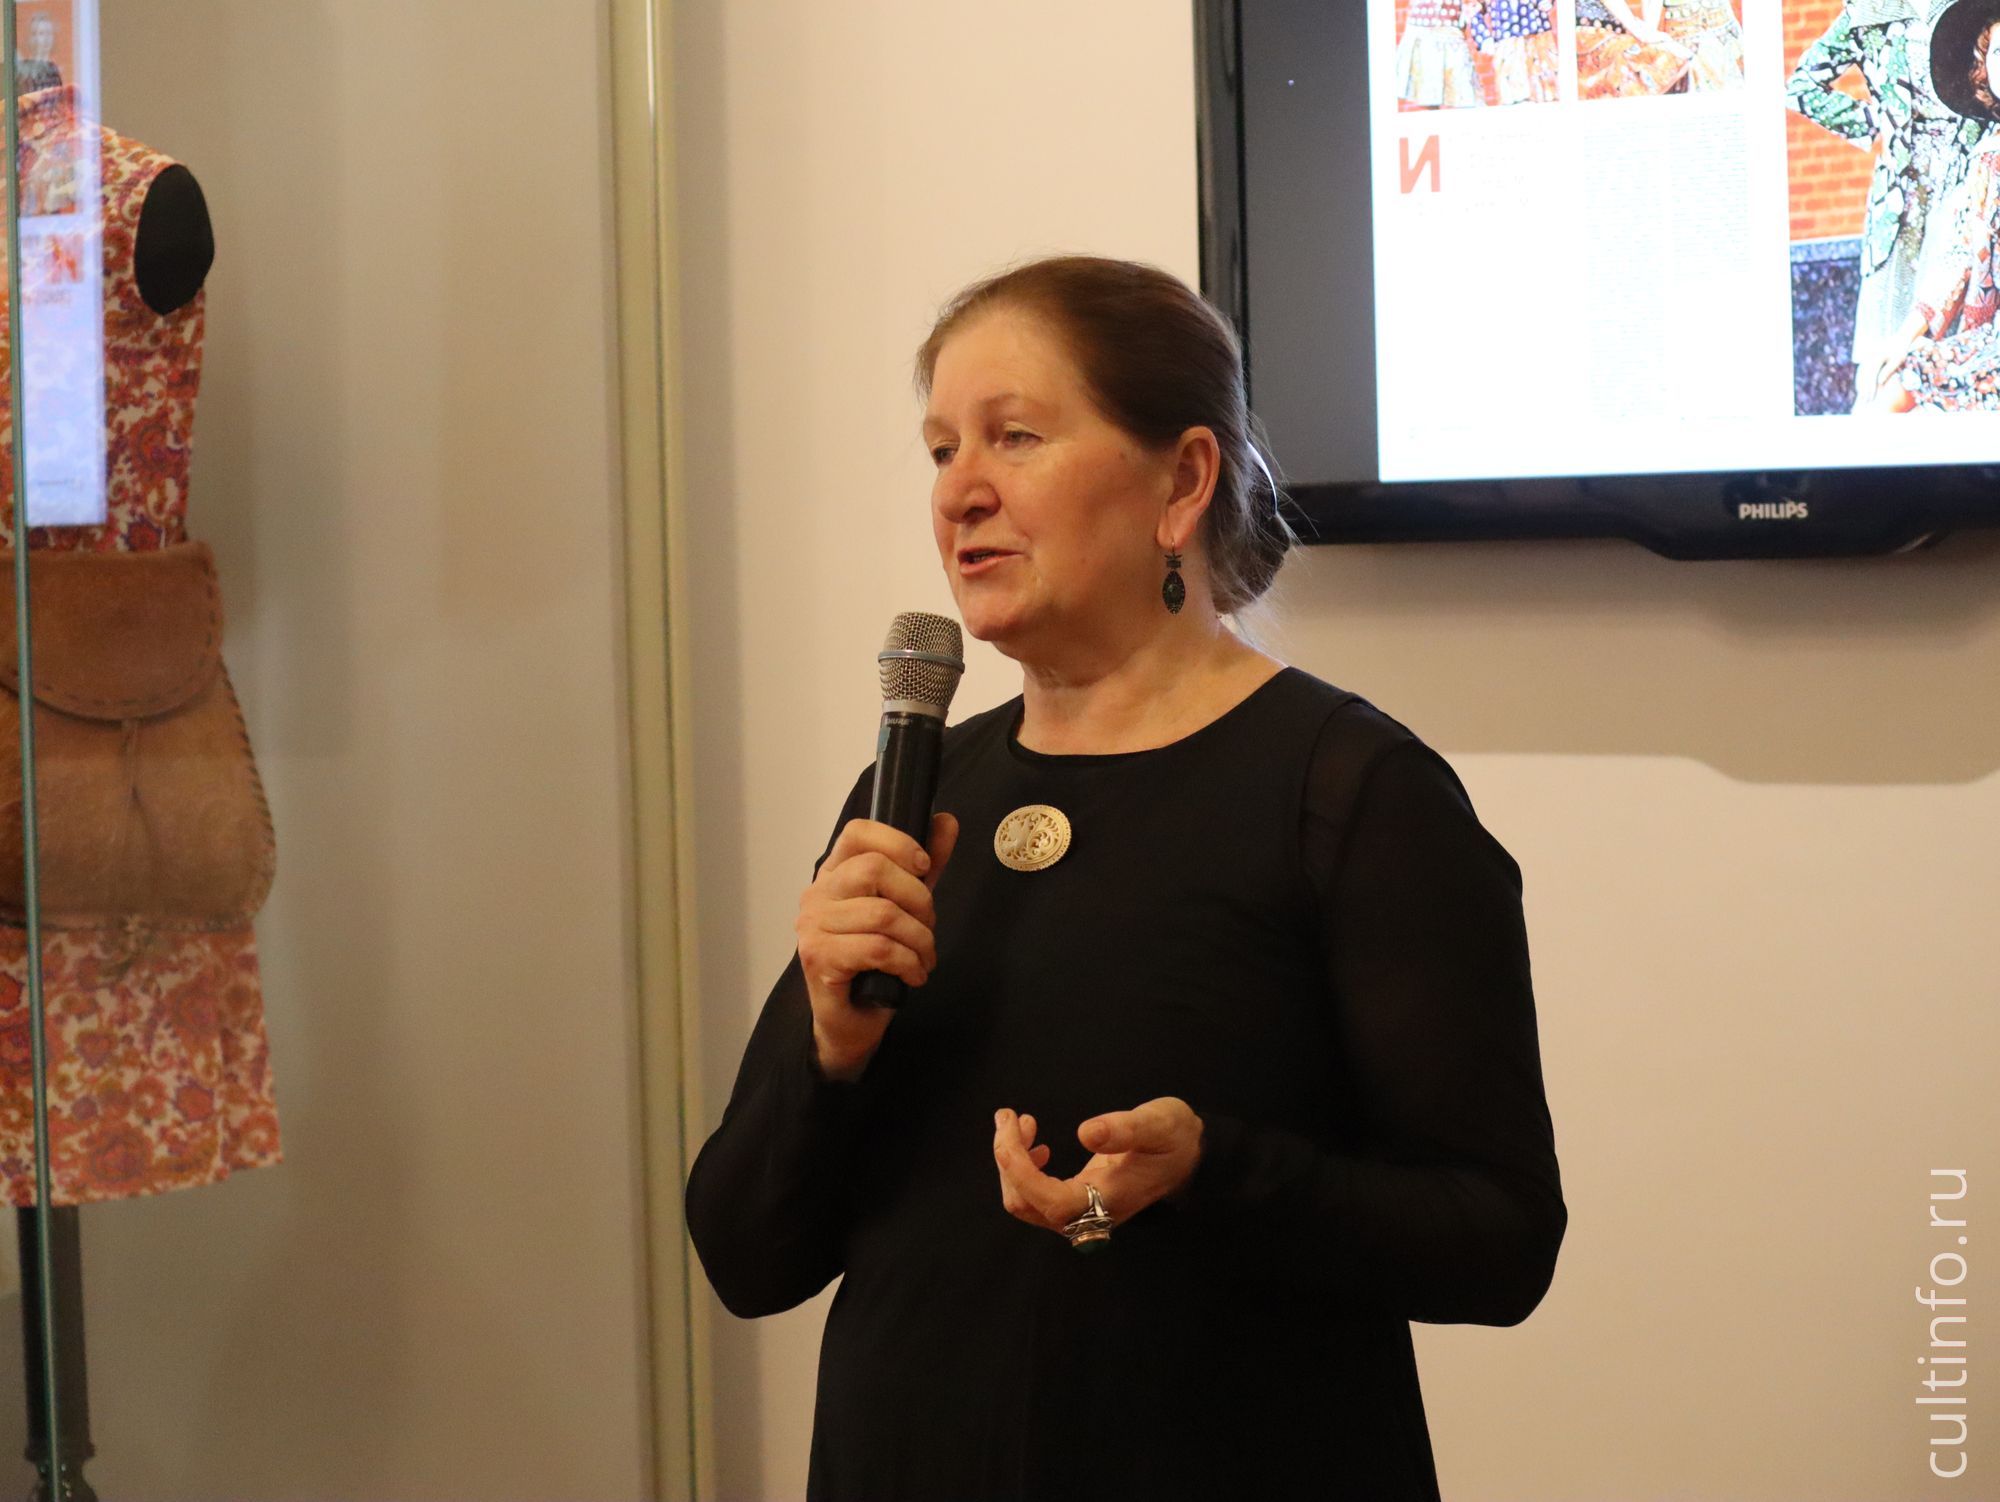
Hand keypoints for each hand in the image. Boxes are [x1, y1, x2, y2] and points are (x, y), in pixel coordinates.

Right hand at [797, 812, 958, 1080]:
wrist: (851, 1021)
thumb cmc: (875, 962)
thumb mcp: (906, 906)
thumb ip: (923, 867)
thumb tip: (946, 821)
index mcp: (834, 873)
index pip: (858, 831)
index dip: (899, 843)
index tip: (923, 868)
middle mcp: (817, 894)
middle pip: (875, 870)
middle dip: (919, 899)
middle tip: (928, 926)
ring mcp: (813, 926)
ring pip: (883, 914)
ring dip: (920, 939)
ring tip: (924, 957)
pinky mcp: (819, 958)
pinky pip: (878, 949)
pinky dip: (908, 963)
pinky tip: (913, 975)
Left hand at [991, 1097, 1204, 1237]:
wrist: (1191, 1157)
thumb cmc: (1175, 1139)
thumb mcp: (1158, 1124)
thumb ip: (1125, 1129)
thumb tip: (1086, 1132)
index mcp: (1107, 1200)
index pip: (1048, 1199)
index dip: (1019, 1168)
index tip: (1011, 1126)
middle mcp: (1089, 1215)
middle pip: (1025, 1204)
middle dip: (1007, 1159)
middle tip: (1010, 1115)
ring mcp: (1081, 1211)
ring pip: (1025, 1202)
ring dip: (1012, 1162)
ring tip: (1020, 1122)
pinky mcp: (1077, 1201)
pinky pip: (1035, 1195)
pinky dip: (1022, 1167)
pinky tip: (1036, 1144)